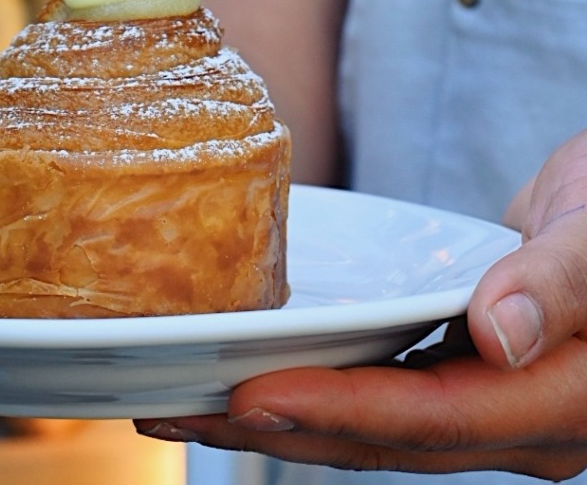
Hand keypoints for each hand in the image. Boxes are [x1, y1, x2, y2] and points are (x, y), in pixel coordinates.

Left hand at [135, 128, 586, 479]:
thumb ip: (559, 283)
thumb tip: (499, 334)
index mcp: (555, 402)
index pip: (425, 417)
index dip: (332, 410)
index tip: (245, 394)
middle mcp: (511, 421)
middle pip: (372, 435)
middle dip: (268, 427)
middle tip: (170, 407)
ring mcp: (479, 402)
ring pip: (362, 422)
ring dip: (273, 414)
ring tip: (183, 397)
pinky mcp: (452, 372)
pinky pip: (371, 391)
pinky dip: (308, 386)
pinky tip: (253, 371)